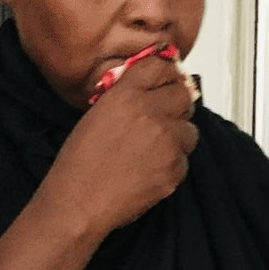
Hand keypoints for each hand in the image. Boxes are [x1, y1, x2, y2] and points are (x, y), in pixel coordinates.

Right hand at [39, 55, 198, 235]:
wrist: (79, 202)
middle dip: (176, 104)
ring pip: (190, 129)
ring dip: (177, 136)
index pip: (160, 67)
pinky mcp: (175, 167)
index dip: (166, 75)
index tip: (167, 81)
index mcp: (126, 95)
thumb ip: (126, 97)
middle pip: (183, 95)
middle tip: (164, 117)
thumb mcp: (96, 115)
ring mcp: (166, 140)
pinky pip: (185, 158)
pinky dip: (172, 163)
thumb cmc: (80, 163)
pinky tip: (149, 169)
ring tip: (153, 149)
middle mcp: (149, 112)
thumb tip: (151, 90)